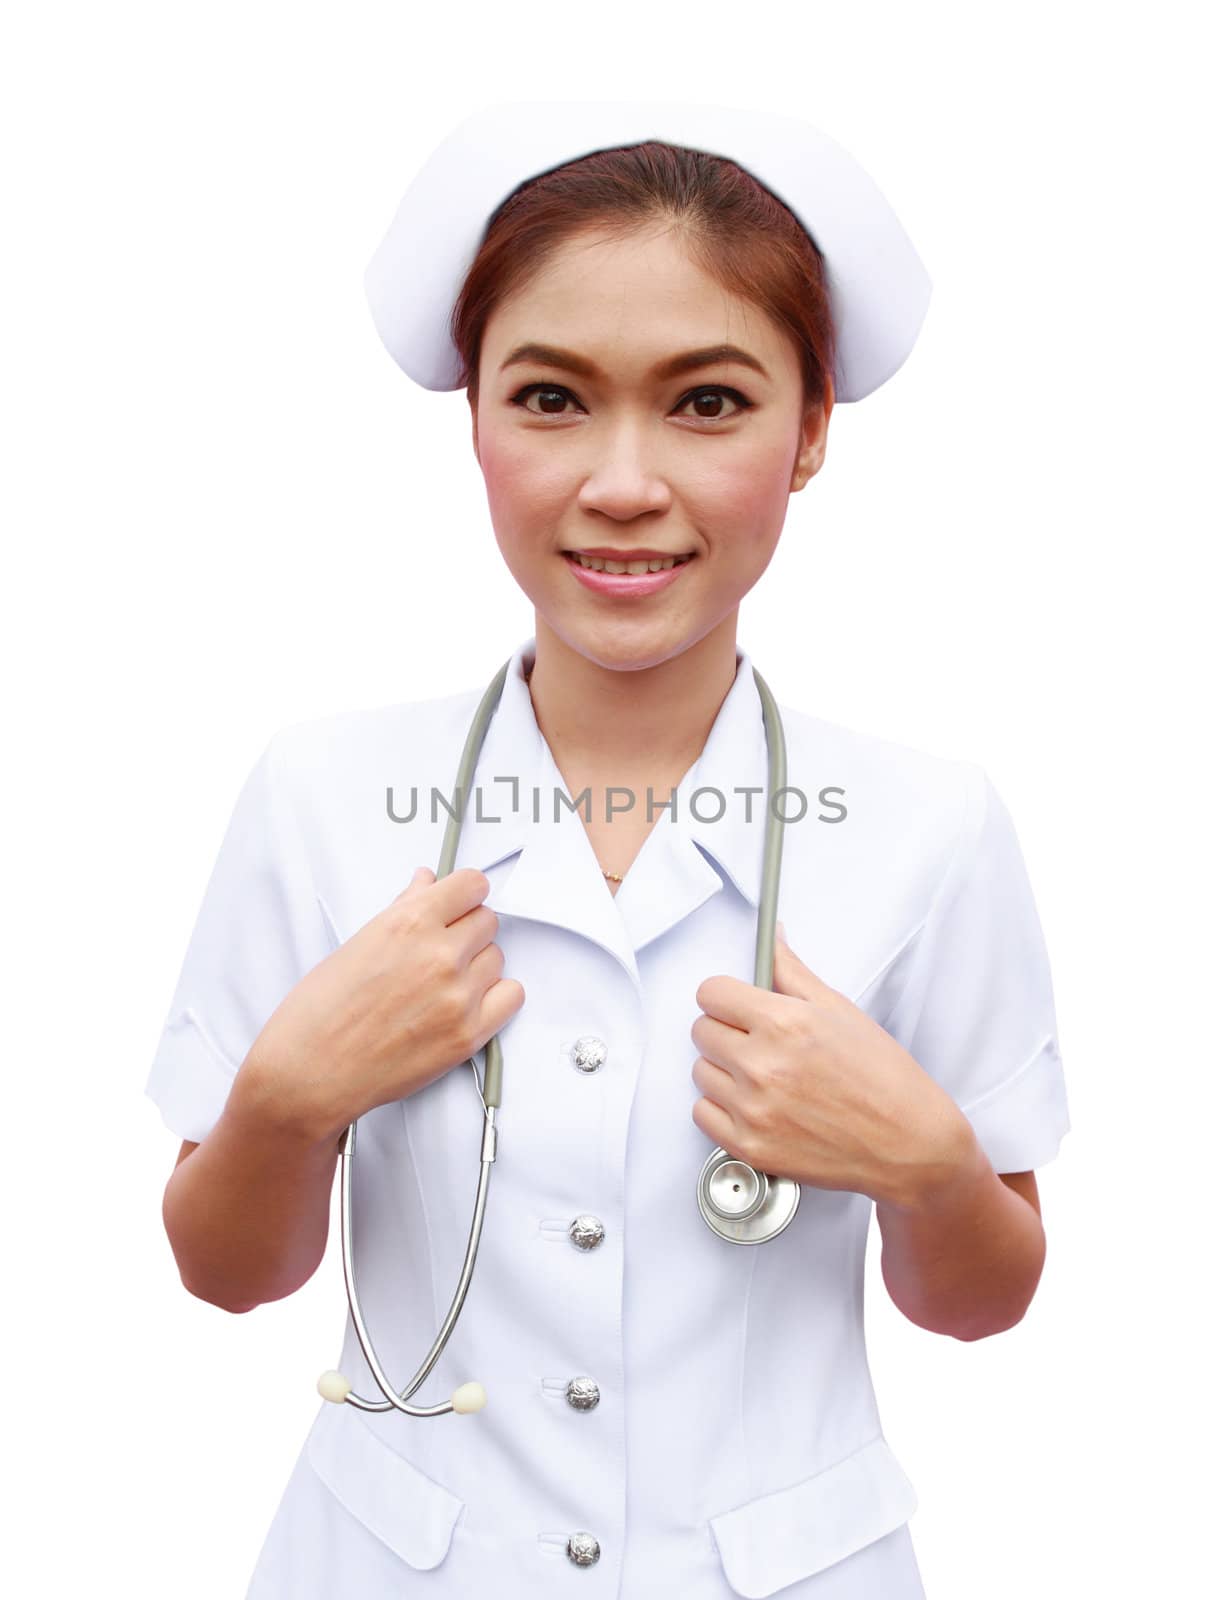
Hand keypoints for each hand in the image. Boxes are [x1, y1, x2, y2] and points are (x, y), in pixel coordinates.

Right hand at [245, 866, 524, 1140]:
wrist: (308, 1074)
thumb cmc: (319, 1013)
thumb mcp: (357, 944)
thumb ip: (403, 909)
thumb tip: (426, 884)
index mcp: (409, 923)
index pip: (472, 885)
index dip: (465, 894)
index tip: (459, 903)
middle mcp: (439, 955)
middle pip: (487, 921)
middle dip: (466, 931)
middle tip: (440, 950)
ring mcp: (458, 995)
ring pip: (497, 958)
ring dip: (477, 966)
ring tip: (441, 984)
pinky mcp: (468, 1034)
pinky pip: (511, 996)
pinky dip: (495, 998)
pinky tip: (465, 1004)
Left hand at [690, 925, 971, 1207]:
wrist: (908, 1145)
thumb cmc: (884, 1079)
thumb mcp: (841, 1010)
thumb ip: (793, 972)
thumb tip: (773, 940)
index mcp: (784, 1023)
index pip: (711, 993)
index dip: (726, 996)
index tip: (736, 1004)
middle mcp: (763, 1065)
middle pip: (702, 1031)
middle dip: (726, 1030)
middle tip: (757, 1040)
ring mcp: (753, 1109)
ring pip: (700, 1072)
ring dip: (724, 1070)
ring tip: (763, 1076)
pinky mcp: (750, 1146)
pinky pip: (702, 1114)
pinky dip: (722, 1109)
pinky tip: (754, 1105)